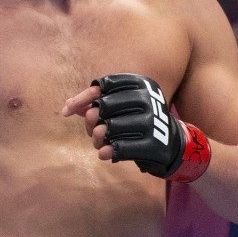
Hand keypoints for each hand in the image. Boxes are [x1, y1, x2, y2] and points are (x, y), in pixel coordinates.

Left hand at [67, 73, 210, 182]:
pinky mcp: (154, 144)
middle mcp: (149, 98)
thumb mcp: (120, 106)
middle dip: (90, 121)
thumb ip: (93, 103)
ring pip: (110, 127)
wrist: (170, 144)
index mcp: (141, 83)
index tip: (68, 111)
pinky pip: (121, 147)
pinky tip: (104, 153)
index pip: (104, 86)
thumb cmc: (137, 120)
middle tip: (92, 130)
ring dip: (97, 138)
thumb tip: (67, 108)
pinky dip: (108, 151)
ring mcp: (153, 121)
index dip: (84, 98)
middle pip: (103, 106)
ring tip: (99, 142)